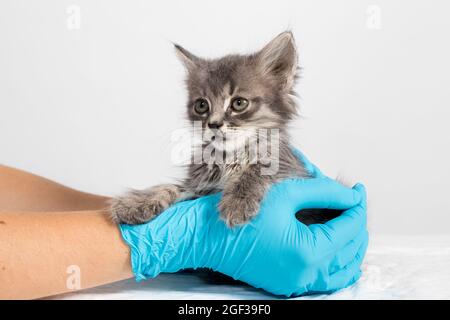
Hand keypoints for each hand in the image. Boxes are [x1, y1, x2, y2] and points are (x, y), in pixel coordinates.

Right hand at [119, 160, 367, 295]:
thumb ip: (323, 190)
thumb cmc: (239, 214)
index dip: (355, 205)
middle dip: (356, 223)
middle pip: (350, 250)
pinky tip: (334, 245)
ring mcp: (296, 283)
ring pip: (341, 269)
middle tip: (352, 201)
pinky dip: (336, 262)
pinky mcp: (287, 284)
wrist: (205, 236)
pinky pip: (324, 279)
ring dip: (350, 244)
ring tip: (348, 221)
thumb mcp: (285, 194)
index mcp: (307, 253)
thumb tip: (350, 193)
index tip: (357, 189)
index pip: (348, 228)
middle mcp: (305, 274)